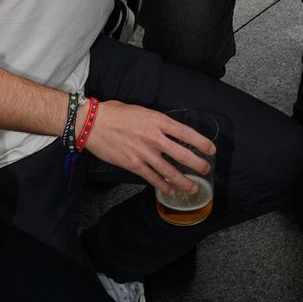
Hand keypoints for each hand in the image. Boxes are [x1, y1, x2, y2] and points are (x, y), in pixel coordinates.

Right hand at [86, 101, 213, 195]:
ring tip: (192, 188)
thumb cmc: (115, 113)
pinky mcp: (133, 165)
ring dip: (183, 181)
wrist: (92, 123)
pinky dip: (163, 186)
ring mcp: (144, 153)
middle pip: (182, 154)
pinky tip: (169, 190)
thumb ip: (156, 122)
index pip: (186, 133)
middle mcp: (154, 137)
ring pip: (170, 171)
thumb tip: (168, 131)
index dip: (201, 142)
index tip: (211, 149)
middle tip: (206, 169)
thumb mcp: (141, 111)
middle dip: (197, 164)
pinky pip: (152, 178)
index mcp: (157, 120)